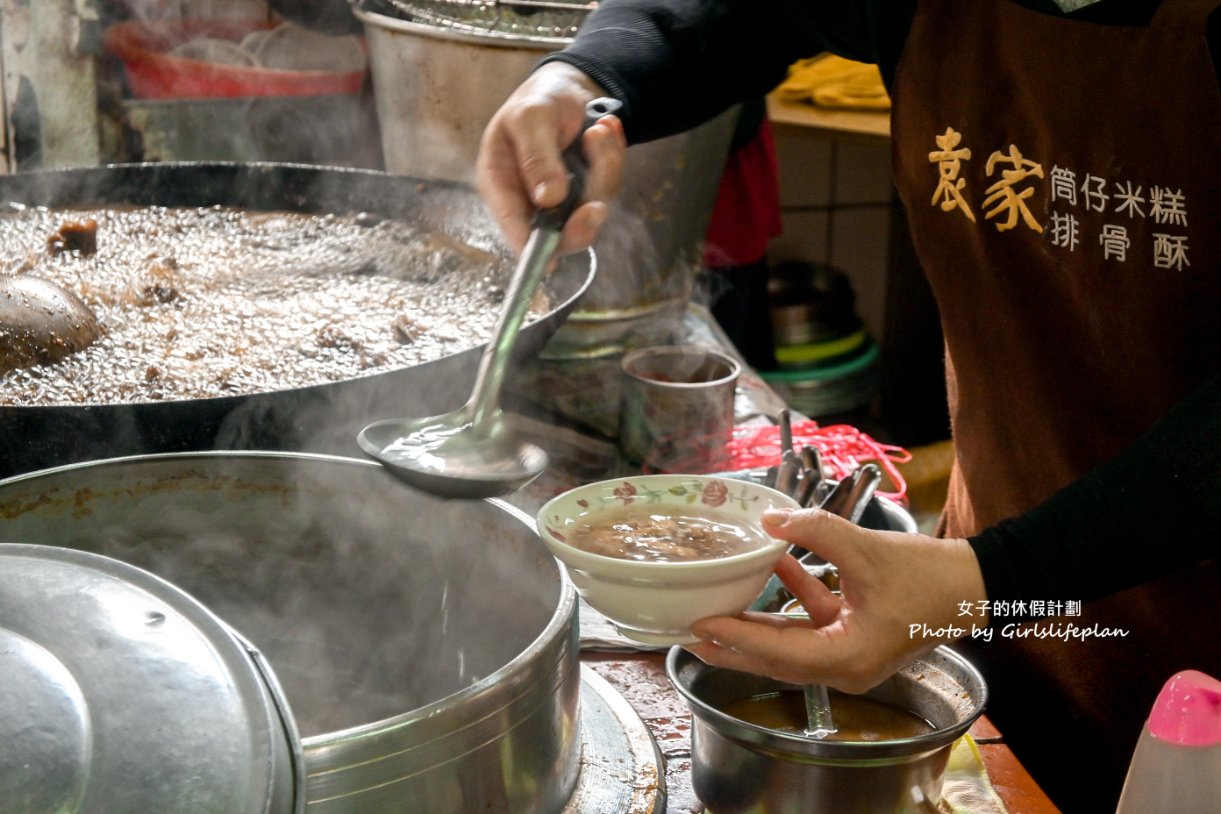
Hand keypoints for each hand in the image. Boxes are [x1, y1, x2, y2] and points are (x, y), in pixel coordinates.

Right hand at [476, 62, 626, 254]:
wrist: (569, 88)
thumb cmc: (538, 99)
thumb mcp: (531, 118)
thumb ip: (537, 156)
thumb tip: (548, 199)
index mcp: (501, 183)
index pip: (512, 226)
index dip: (530, 248)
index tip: (551, 260)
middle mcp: (529, 200)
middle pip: (558, 234)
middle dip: (582, 219)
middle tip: (596, 207)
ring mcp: (561, 201)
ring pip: (590, 211)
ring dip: (604, 169)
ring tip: (599, 130)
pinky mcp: (586, 193)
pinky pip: (608, 190)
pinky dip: (613, 160)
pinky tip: (605, 132)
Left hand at [685, 508, 987, 693]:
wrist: (976, 584)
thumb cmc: (930, 578)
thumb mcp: (866, 550)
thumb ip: (815, 532)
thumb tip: (770, 520)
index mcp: (847, 658)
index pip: (777, 652)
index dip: (736, 639)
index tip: (700, 626)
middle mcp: (845, 666)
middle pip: (775, 658)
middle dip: (732, 645)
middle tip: (688, 631)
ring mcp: (850, 653)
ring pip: (790, 642)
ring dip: (756, 624)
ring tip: (715, 608)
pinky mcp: (856, 634)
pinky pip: (813, 622)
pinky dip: (793, 598)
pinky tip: (775, 567)